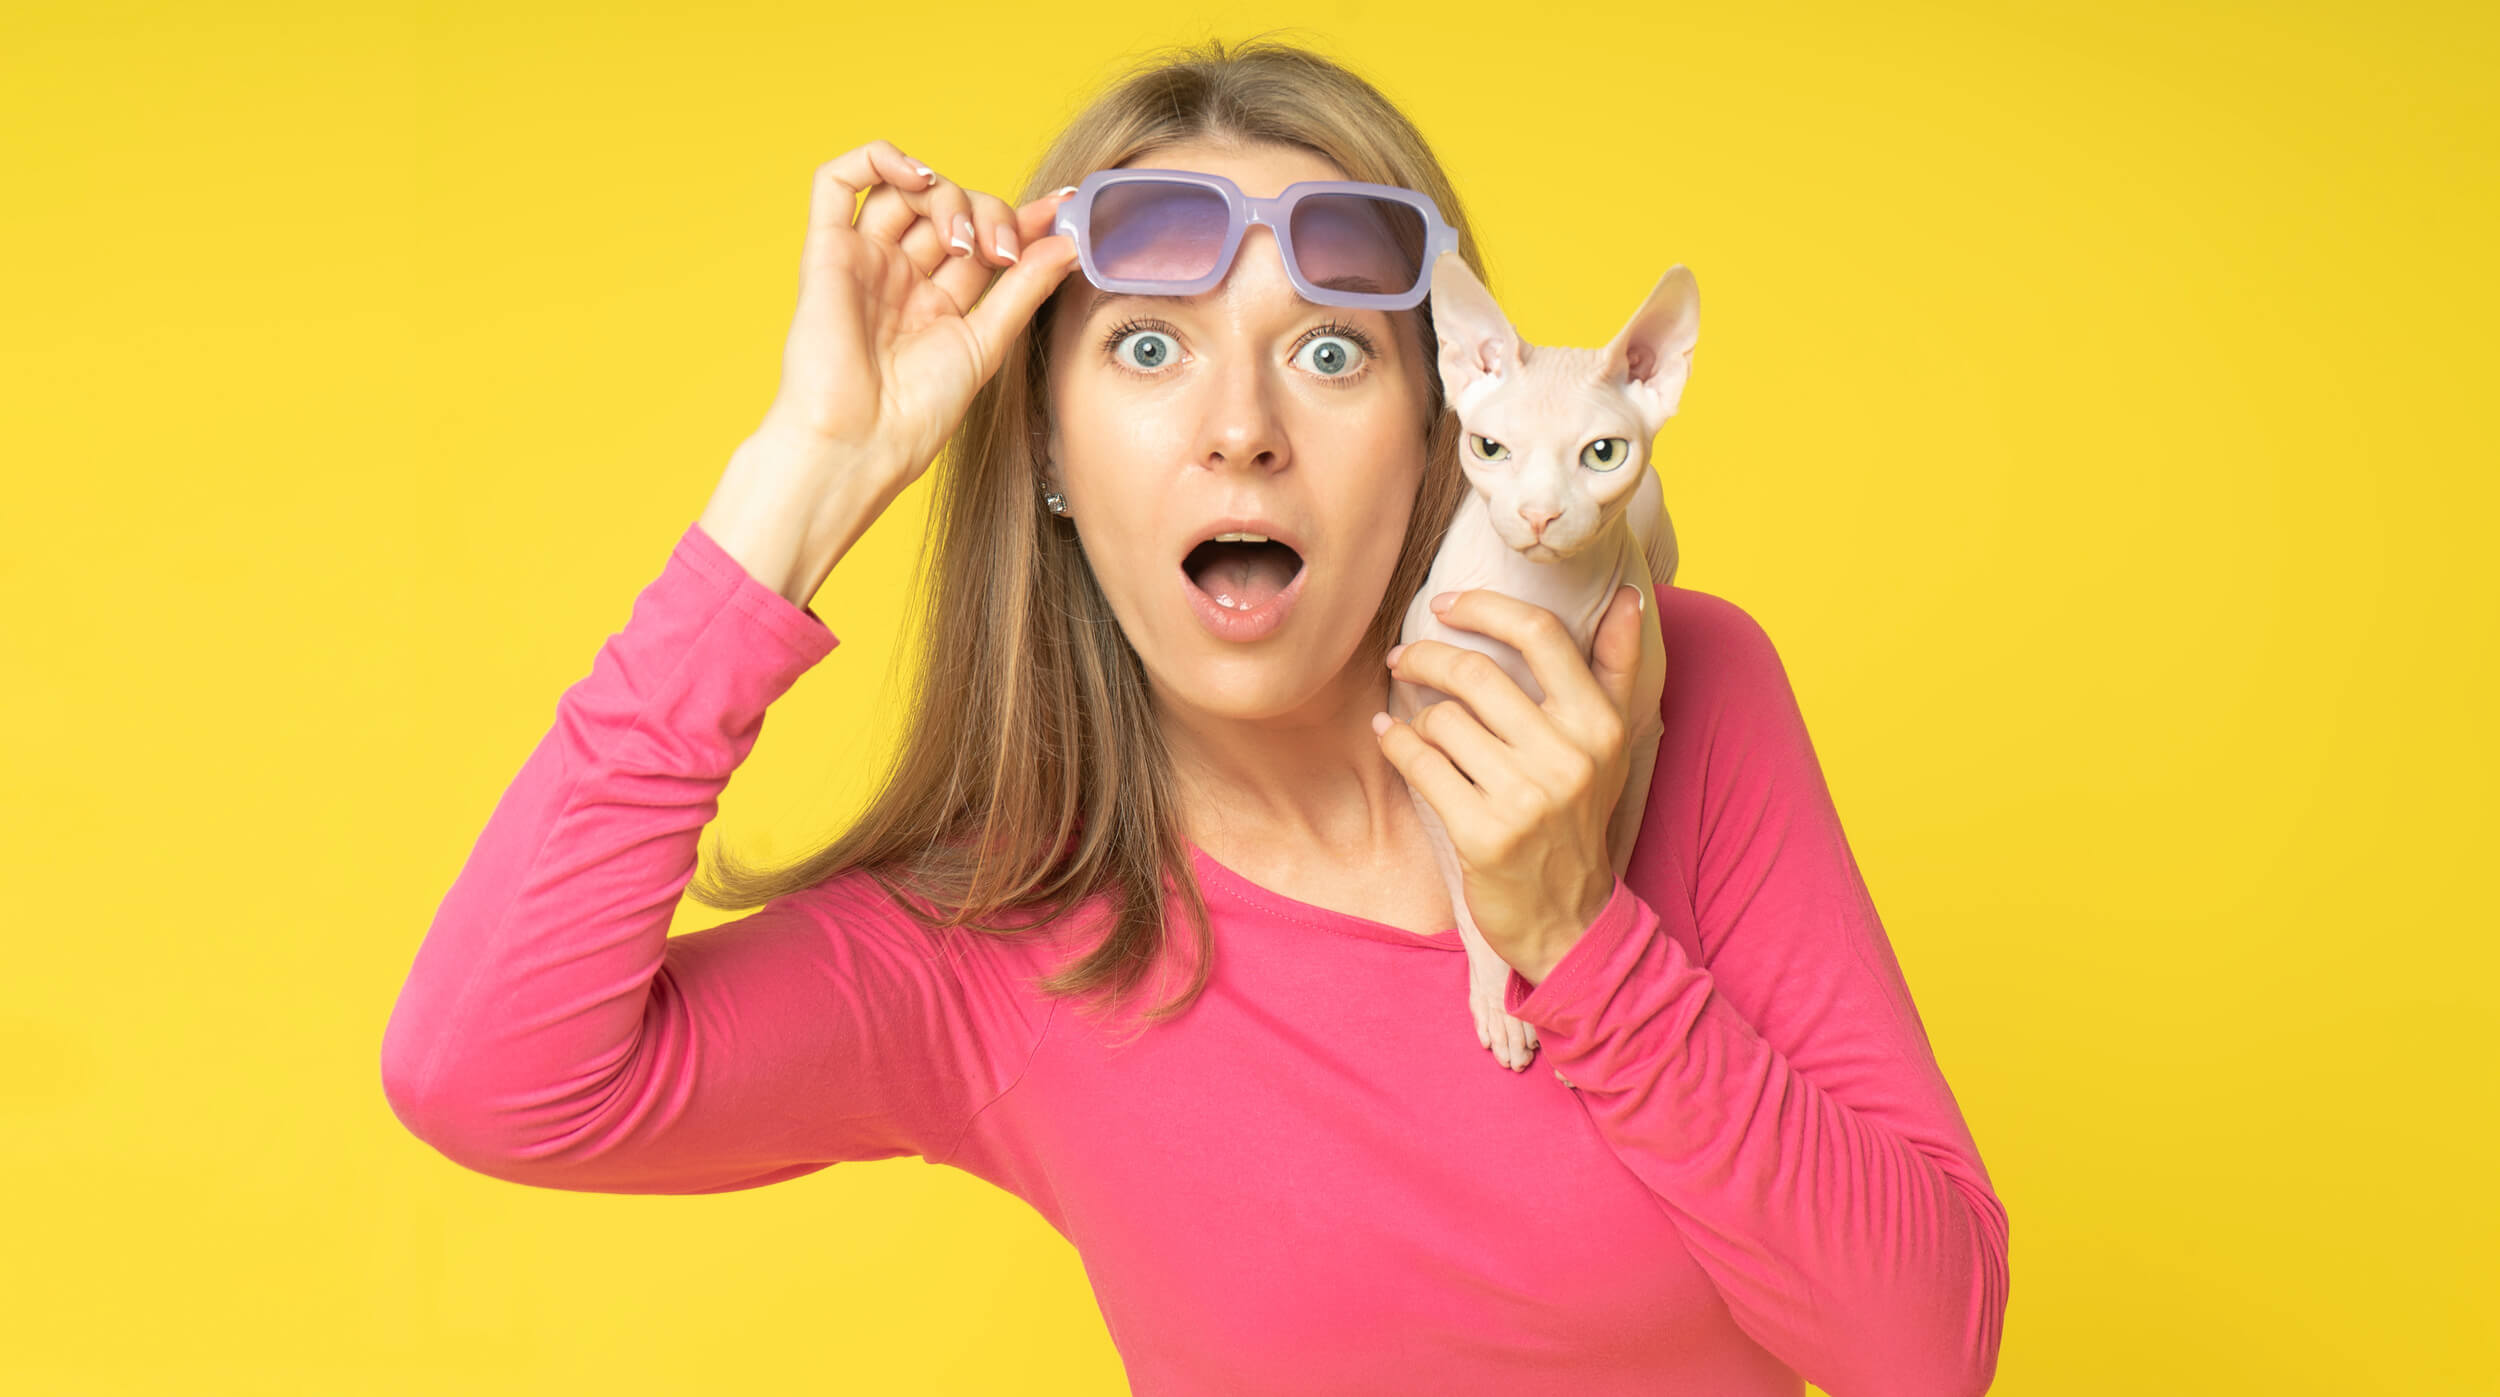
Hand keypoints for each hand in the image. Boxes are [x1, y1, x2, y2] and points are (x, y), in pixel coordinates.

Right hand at [701, 139, 1081, 602]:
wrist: (858, 443)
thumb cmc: (914, 415)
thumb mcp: (986, 345)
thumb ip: (1023, 289)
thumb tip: (1069, 243)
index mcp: (937, 302)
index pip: (983, 238)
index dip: (1023, 216)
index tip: (1067, 205)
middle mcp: (900, 276)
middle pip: (950, 208)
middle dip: (988, 213)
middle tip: (1003, 251)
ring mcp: (864, 261)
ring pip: (905, 190)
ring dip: (947, 195)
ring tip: (966, 240)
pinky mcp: (826, 251)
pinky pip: (837, 181)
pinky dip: (878, 159)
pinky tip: (917, 179)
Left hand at [1372, 583, 1651, 981]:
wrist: (1568, 918)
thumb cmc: (1580, 818)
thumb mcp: (1613, 745)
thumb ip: (1618, 668)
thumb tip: (1629, 593)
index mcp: (1600, 725)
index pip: (1540, 635)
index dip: (1485, 607)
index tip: (1446, 605)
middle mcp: (1569, 757)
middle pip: (1476, 673)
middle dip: (1426, 657)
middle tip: (1405, 657)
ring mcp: (1525, 798)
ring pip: (1442, 720)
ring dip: (1416, 716)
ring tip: (1417, 723)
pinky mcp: (1482, 834)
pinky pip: (1420, 764)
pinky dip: (1397, 745)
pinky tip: (1393, 739)